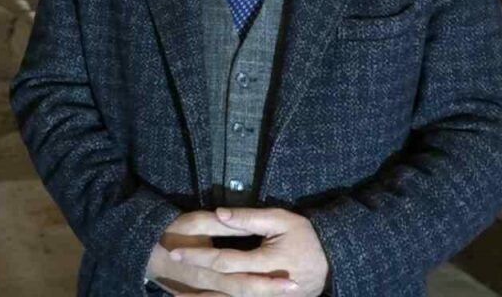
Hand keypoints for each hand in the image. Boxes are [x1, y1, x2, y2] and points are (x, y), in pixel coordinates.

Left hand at [167, 208, 328, 296]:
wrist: (332, 262)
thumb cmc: (306, 237)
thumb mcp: (281, 220)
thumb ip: (249, 218)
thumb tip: (219, 213)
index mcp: (266, 263)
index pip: (225, 262)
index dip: (199, 257)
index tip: (177, 252)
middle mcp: (265, 286)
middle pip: (223, 286)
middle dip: (195, 282)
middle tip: (168, 277)